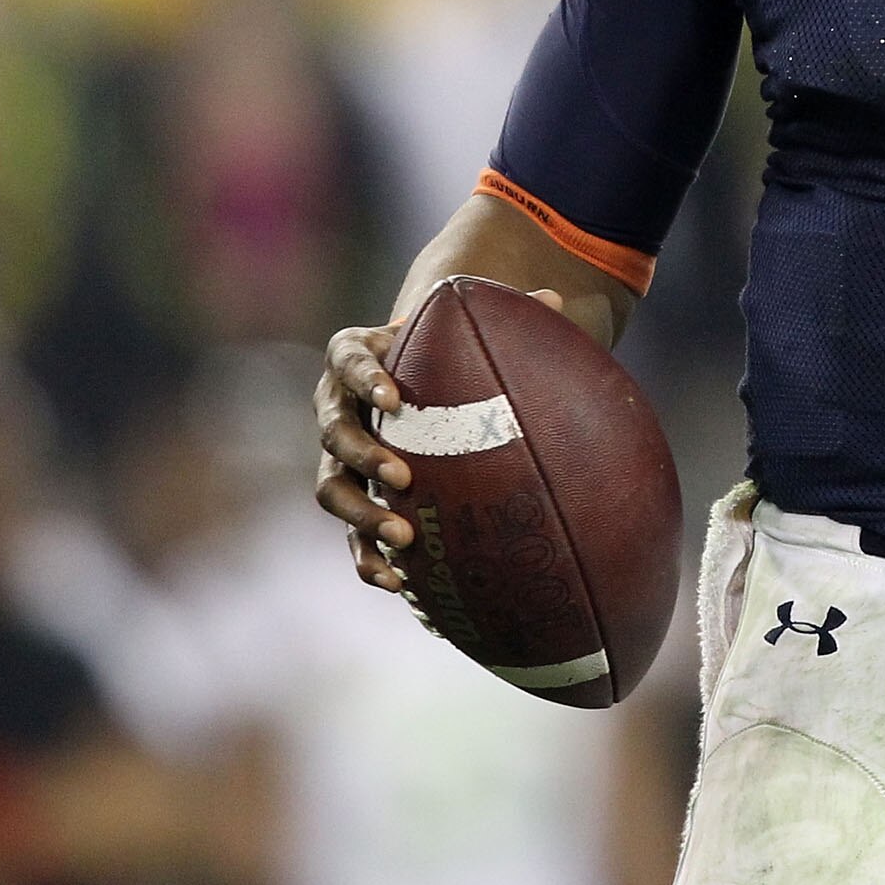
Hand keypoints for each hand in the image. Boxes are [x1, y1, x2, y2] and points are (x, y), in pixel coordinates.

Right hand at [313, 289, 567, 590]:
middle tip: (405, 477)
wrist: (417, 380)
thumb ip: (505, 316)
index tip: (395, 399)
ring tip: (403, 537)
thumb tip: (553, 301)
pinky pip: (350, 534)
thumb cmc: (445, 348)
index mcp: (357, 356)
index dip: (365, 378)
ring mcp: (339, 457)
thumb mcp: (465, 328)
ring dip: (361, 516)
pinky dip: (368, 559)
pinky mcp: (352, 498)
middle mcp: (336, 406)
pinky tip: (401, 583)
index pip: (349, 359)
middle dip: (364, 456)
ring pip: (331, 489)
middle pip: (334, 432)